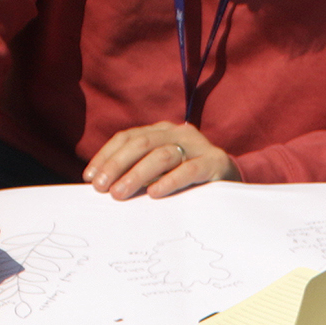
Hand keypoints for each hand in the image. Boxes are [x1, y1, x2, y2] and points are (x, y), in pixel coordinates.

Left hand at [84, 122, 235, 200]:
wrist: (234, 181)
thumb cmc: (190, 180)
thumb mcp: (163, 170)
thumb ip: (139, 170)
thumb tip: (104, 184)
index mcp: (162, 131)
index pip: (128, 137)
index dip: (106, 155)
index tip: (90, 176)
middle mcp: (179, 132)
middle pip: (141, 144)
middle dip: (117, 165)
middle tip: (102, 188)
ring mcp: (198, 146)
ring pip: (162, 155)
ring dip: (137, 175)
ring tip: (120, 193)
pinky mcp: (215, 162)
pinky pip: (189, 170)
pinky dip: (169, 181)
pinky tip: (154, 193)